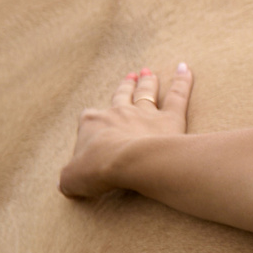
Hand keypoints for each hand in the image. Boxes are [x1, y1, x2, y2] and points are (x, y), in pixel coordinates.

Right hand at [60, 64, 194, 198]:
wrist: (130, 162)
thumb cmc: (99, 168)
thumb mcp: (73, 178)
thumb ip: (70, 178)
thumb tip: (68, 184)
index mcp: (93, 123)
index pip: (90, 120)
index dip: (91, 125)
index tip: (92, 128)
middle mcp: (118, 113)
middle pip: (121, 97)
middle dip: (125, 87)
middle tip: (130, 77)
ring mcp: (145, 114)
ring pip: (146, 94)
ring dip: (147, 83)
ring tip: (148, 73)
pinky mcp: (170, 119)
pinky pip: (178, 95)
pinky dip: (183, 81)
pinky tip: (185, 68)